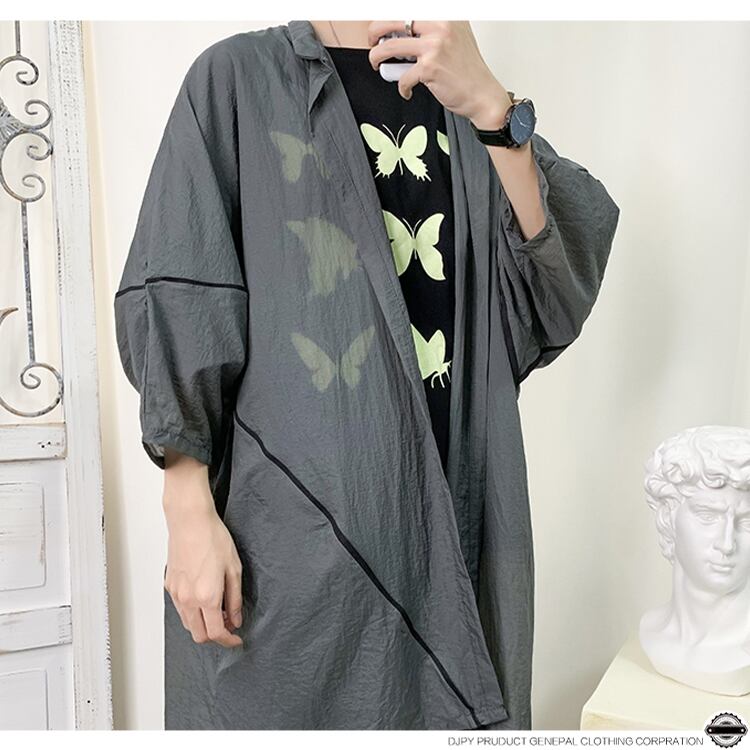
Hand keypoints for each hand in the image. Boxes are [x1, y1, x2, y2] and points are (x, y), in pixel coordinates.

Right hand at [162, 449, 243, 647]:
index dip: (228, 641)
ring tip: (218, 612)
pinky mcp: (169, 586)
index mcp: (207, 597)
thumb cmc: (213, 538)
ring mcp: (176, 594)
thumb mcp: (233, 568)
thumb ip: (235, 598)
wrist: (190, 521)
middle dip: (215, 637)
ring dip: (202, 625)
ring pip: (188, 624)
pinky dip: (192, 613)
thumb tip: (235, 619)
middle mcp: (188, 599)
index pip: (216, 633)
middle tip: (228, 627)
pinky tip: (204, 600)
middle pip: (199, 635)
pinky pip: (180, 609)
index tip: (236, 639)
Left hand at [367, 21, 512, 129]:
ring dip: (376, 57)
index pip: (408, 11)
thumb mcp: (454, 38)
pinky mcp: (429, 68)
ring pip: (389, 47)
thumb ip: (432, 31)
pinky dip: (401, 87)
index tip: (382, 27)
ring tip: (377, 64)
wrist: (483, 95)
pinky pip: (402, 77)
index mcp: (445, 15)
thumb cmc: (468, 71)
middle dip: (375, 32)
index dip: (388, 18)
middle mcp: (439, 26)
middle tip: (373, 42)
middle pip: (393, 21)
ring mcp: (434, 46)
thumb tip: (403, 32)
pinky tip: (407, 90)